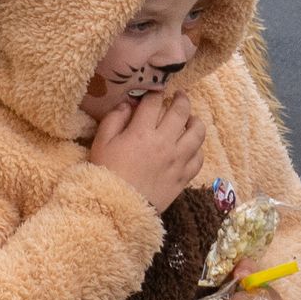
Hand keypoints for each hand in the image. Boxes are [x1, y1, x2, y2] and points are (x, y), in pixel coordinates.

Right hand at [90, 89, 205, 211]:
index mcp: (142, 132)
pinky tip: (192, 146)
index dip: (155, 92)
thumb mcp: (102, 143)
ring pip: (197, 134)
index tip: (156, 90)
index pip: (154, 102)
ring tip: (191, 119)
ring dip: (196, 122)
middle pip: (181, 112)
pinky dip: (198, 149)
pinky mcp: (183, 177)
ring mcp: (177, 161)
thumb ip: (114, 119)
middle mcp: (164, 143)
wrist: (119, 209)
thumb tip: (128, 104)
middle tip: (180, 96)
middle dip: (182, 99)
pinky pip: (199, 158)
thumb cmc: (107, 174)